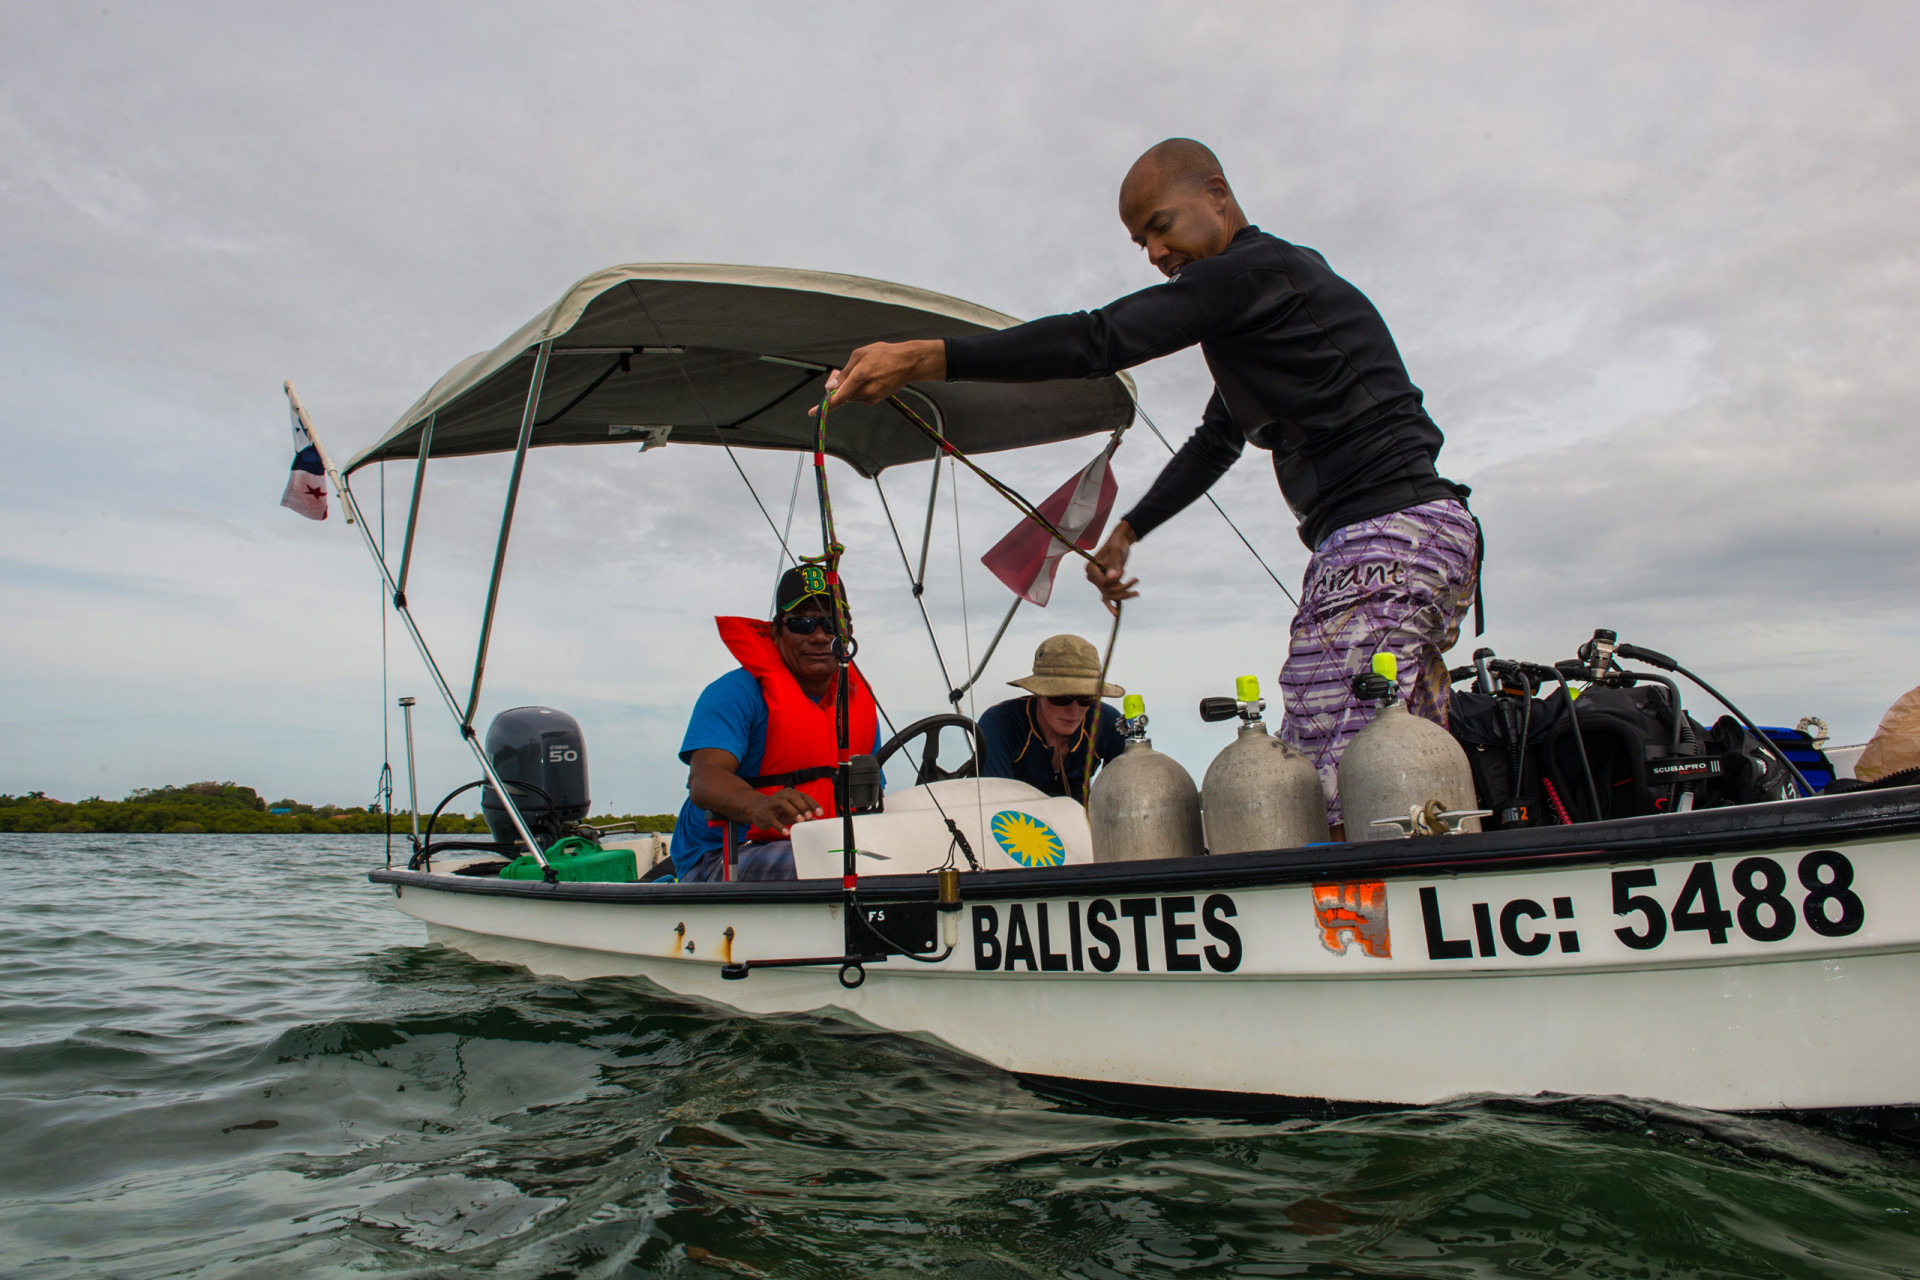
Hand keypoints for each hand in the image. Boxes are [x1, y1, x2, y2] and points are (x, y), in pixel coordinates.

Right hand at [744, 787, 823, 834]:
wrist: (757, 810)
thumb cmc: (778, 811)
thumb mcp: (791, 812)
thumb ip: (803, 815)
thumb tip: (817, 821)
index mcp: (790, 793)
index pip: (803, 796)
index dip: (813, 804)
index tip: (820, 813)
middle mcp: (781, 796)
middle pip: (793, 797)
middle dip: (803, 806)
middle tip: (809, 816)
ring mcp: (772, 804)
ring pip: (783, 804)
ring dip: (793, 812)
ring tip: (800, 821)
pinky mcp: (765, 813)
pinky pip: (773, 819)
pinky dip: (780, 826)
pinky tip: (786, 832)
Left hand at [813, 339, 945, 414]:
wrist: (909, 363)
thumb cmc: (885, 354)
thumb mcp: (860, 355)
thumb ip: (844, 372)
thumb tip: (831, 387)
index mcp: (859, 378)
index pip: (838, 397)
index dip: (824, 406)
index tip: (812, 412)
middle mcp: (864, 392)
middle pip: (842, 395)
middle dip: (837, 386)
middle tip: (838, 373)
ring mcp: (871, 398)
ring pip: (851, 395)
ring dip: (849, 386)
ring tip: (862, 370)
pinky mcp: (876, 399)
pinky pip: (860, 395)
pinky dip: (859, 387)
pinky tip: (869, 375)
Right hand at [1085, 520, 1140, 614]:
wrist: (1121, 541)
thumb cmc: (1118, 544)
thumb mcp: (1117, 552)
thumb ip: (1114, 564)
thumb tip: (1113, 578)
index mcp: (1090, 569)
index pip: (1103, 584)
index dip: (1115, 582)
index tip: (1123, 572)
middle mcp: (1092, 577)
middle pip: (1106, 591)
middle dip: (1122, 589)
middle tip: (1136, 580)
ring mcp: (1099, 581)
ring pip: (1109, 596)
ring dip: (1123, 595)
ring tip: (1136, 592)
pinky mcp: (1106, 583)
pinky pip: (1108, 597)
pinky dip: (1114, 603)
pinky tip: (1116, 612)